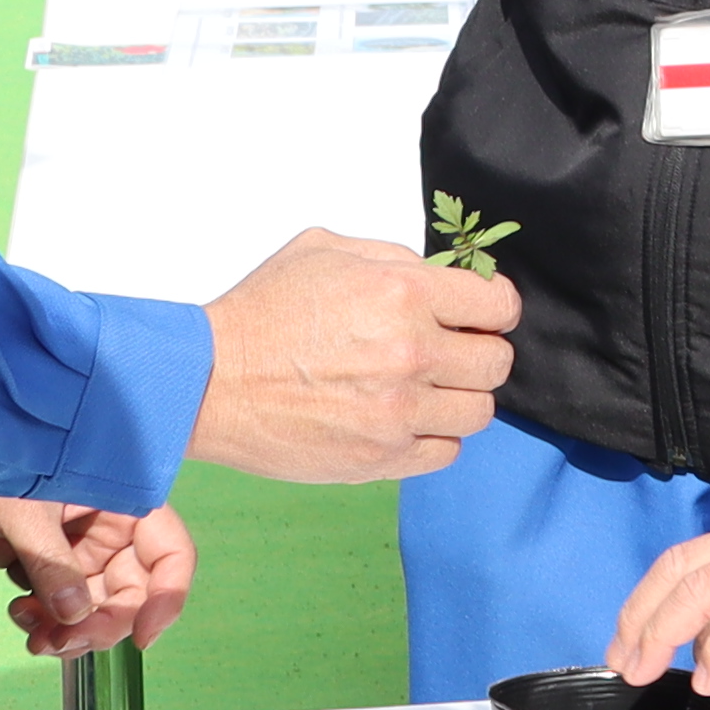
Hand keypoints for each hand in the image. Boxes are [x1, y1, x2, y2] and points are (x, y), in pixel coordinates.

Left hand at [0, 495, 198, 657]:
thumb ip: (51, 564)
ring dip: (70, 633)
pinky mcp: (50, 572)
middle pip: (133, 596)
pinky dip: (46, 626)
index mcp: (123, 506)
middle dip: (102, 626)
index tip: (142, 635)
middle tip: (62, 641)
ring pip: (96, 612)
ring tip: (35, 636)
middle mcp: (111, 534)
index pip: (170, 553)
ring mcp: (81, 555)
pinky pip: (62, 613)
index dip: (168, 596)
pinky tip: (20, 615)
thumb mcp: (25, 512)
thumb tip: (75, 616)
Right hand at [186, 226, 516, 482]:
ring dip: (458, 398)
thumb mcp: (327, 251)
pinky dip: (433, 437)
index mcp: (404, 292)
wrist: (209, 381)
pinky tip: (402, 420)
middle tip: (447, 353)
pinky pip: (446, 452)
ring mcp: (398, 410)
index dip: (493, 309)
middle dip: (478, 353)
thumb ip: (396, 259)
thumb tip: (447, 277)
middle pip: (496, 362)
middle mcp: (411, 352)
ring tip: (423, 390)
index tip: (480, 316)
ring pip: (480, 411)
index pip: (500, 304)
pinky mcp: (381, 458)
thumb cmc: (262, 313)